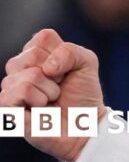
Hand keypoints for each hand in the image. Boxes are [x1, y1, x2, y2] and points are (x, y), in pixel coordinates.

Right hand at [0, 29, 105, 161]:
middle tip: (60, 85)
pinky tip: (41, 107)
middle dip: (56, 72)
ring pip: (27, 75)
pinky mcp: (7, 106)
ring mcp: (12, 86)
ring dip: (49, 89)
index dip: (61, 54)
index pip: (43, 37)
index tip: (68, 70)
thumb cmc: (83, 93)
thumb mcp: (87, 63)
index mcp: (39, 52)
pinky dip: (38, 99)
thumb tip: (47, 67)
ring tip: (51, 98)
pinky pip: (18, 92)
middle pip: (32, 54)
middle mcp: (21, 67)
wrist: (84, 124)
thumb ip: (70, 51)